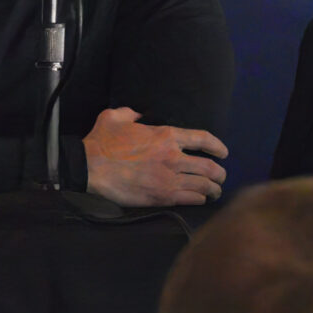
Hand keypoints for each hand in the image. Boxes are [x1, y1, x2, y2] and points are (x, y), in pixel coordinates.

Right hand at [82, 108, 227, 206]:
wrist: (89, 168)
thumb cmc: (101, 143)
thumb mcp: (115, 116)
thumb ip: (131, 113)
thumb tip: (138, 114)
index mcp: (166, 135)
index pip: (203, 138)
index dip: (218, 146)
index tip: (223, 153)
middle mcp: (173, 156)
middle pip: (210, 166)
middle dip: (220, 173)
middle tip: (221, 177)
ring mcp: (169, 177)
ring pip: (204, 185)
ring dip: (213, 189)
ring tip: (215, 192)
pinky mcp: (161, 196)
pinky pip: (191, 198)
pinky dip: (199, 199)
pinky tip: (200, 199)